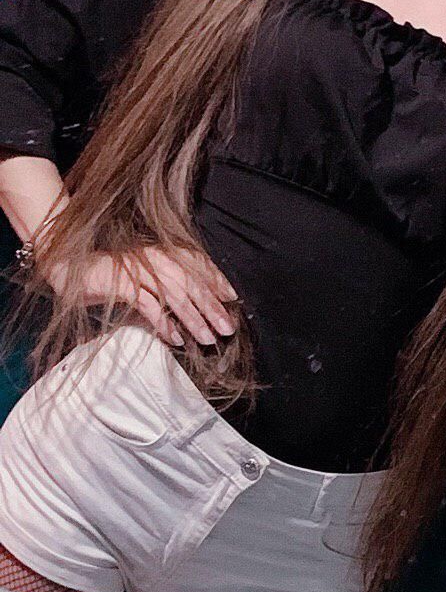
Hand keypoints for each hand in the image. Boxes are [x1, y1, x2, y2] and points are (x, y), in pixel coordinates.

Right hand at [44, 245, 238, 347]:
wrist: (66, 269)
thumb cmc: (108, 277)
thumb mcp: (142, 281)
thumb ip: (166, 290)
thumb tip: (195, 310)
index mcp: (161, 253)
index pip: (197, 264)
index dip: (217, 280)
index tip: (233, 299)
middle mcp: (153, 257)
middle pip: (191, 282)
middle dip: (212, 307)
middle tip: (227, 328)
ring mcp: (137, 269)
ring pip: (174, 294)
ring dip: (193, 318)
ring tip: (208, 338)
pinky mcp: (121, 283)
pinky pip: (149, 305)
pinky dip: (163, 322)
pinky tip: (175, 338)